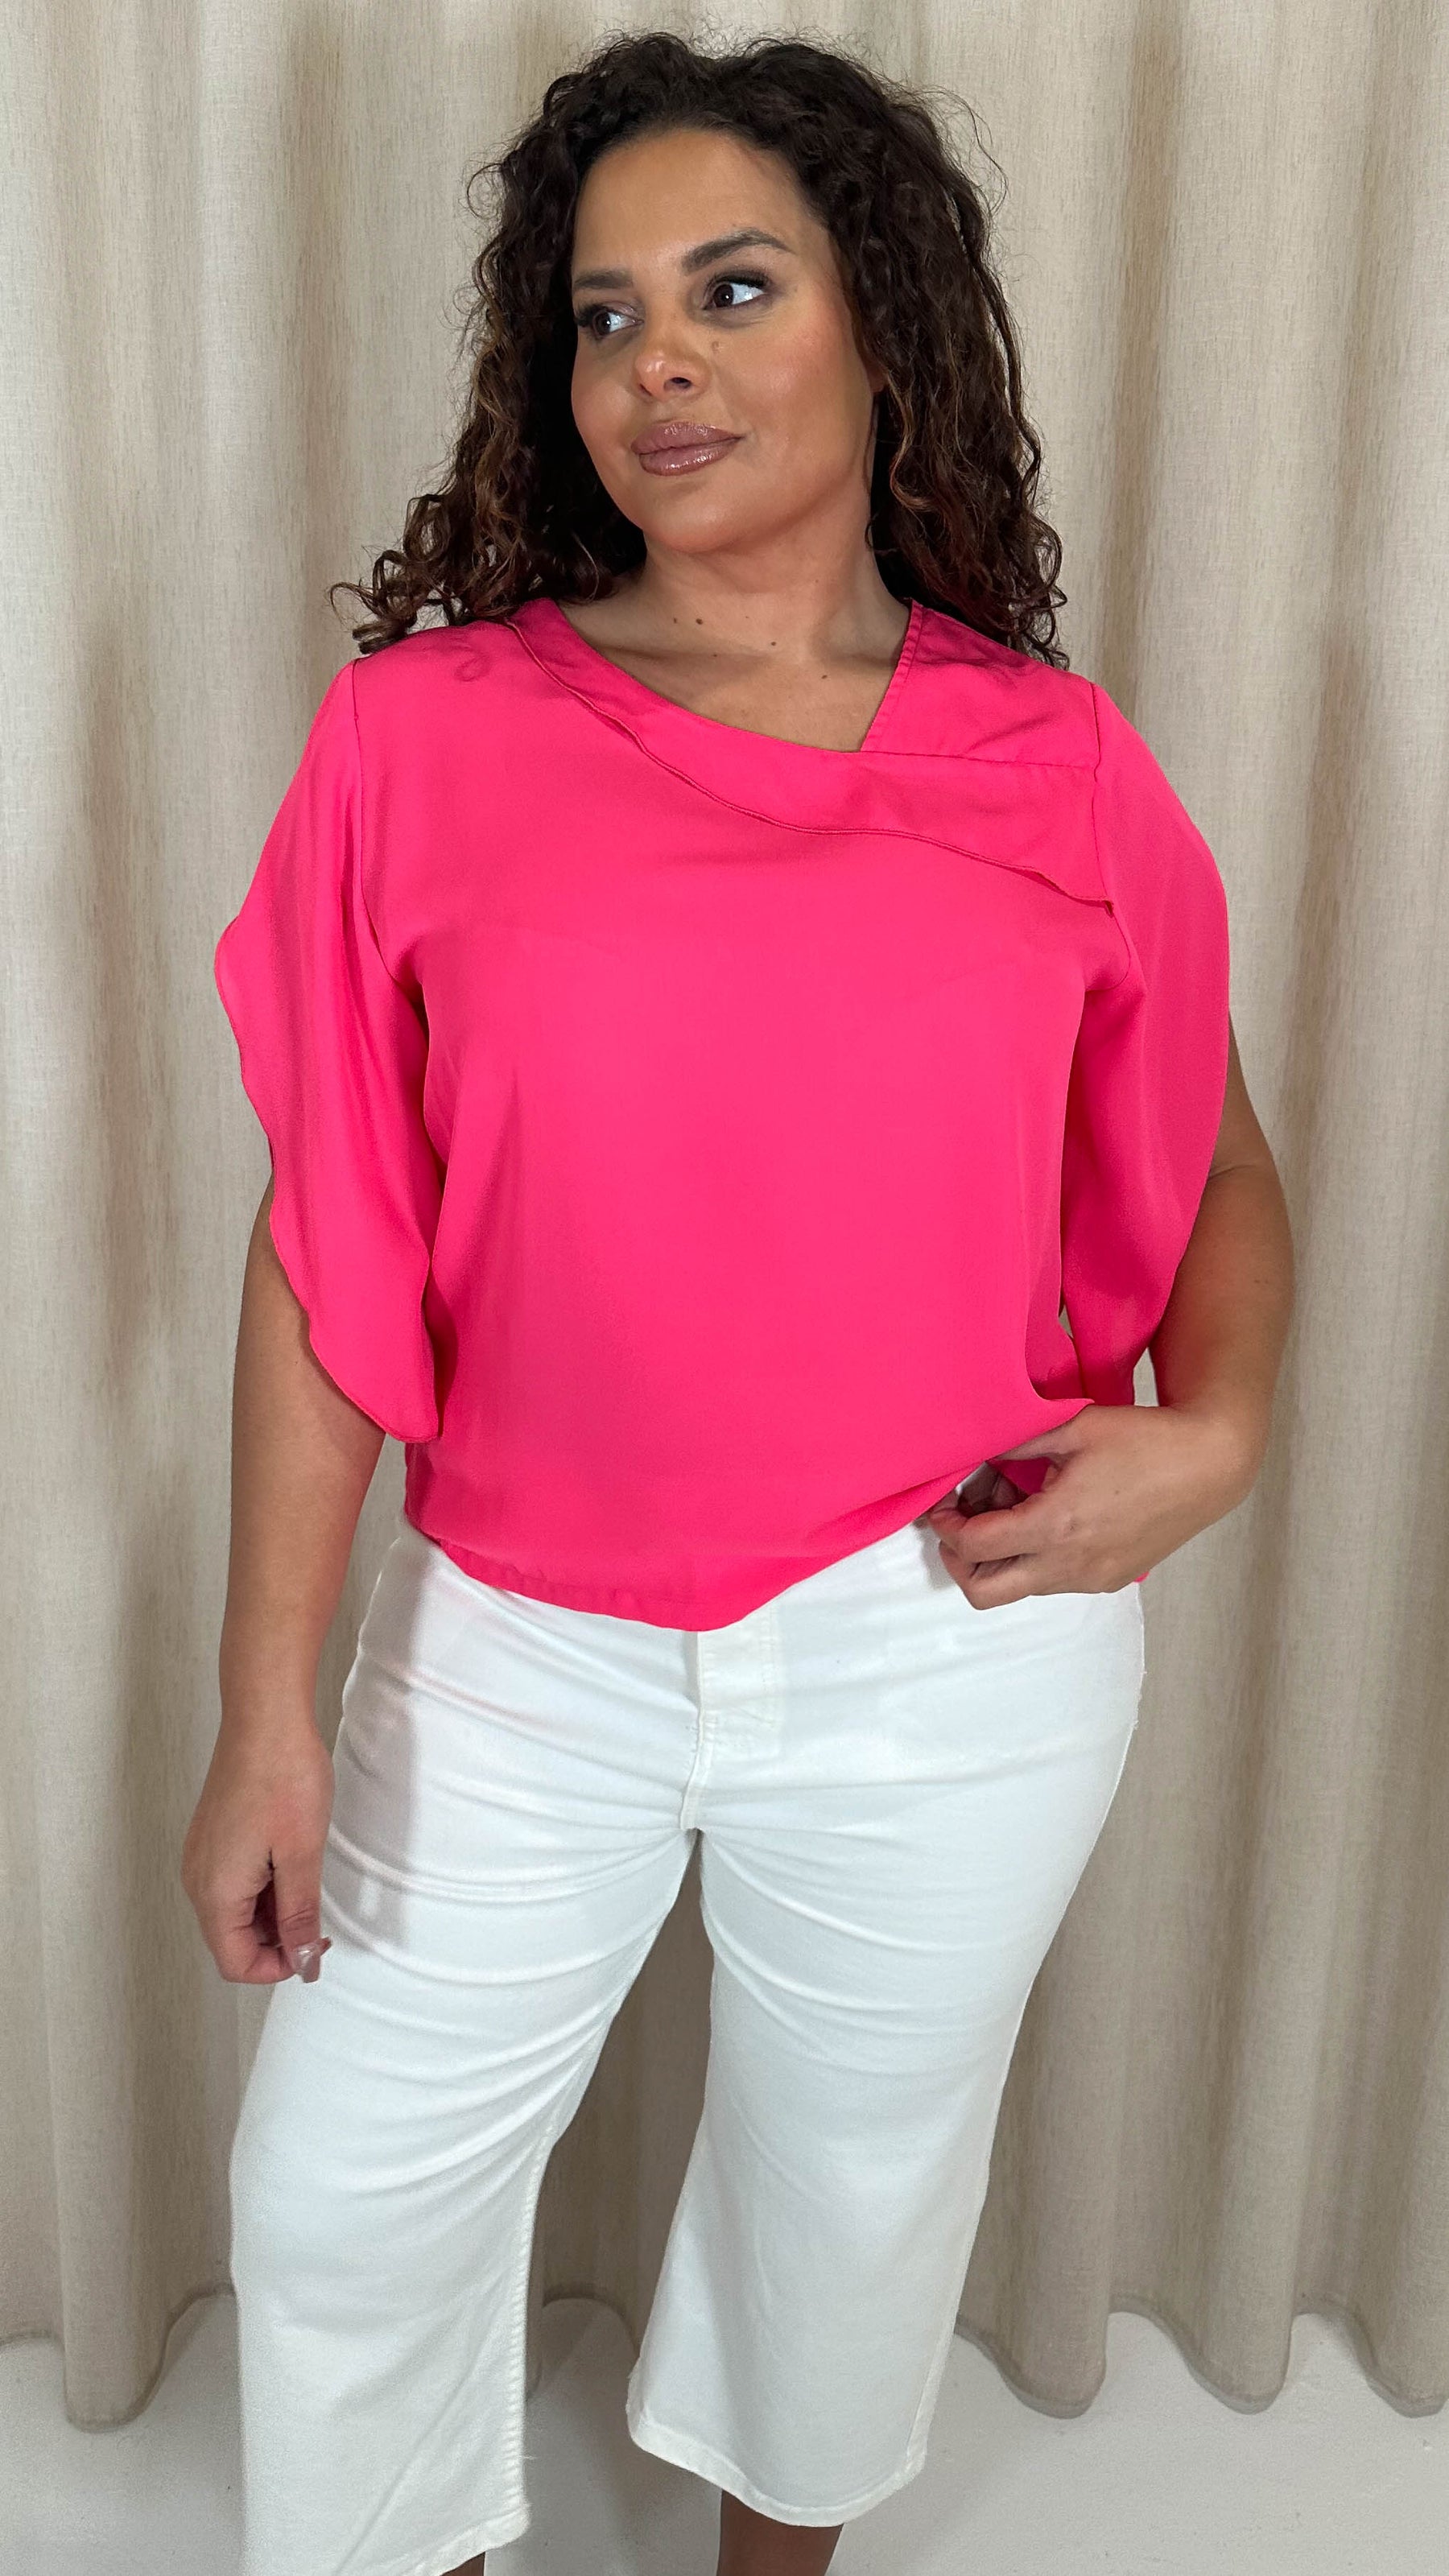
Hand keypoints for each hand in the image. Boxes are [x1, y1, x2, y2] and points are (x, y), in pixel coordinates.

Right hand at [181, 1704, 335, 1984]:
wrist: (264, 1717)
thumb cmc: (283, 1777)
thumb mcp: (301, 1855)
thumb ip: (299, 1916)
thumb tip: (302, 1964)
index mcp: (216, 1892)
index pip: (236, 1964)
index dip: (278, 1968)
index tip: (313, 1946)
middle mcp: (199, 1880)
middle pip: (232, 1941)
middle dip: (277, 1941)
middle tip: (317, 1915)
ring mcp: (202, 1856)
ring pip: (235, 1912)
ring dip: (272, 1913)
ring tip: (306, 1878)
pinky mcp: (212, 1838)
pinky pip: (233, 1883)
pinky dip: (263, 1887)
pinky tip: (290, 1861)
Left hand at [924, 1401, 1253, 1606]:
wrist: (1210, 1465)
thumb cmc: (1145, 1439)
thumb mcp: (1073, 1428)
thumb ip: (1016, 1443)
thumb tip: (974, 1451)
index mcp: (1055, 1525)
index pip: (974, 1546)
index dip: (945, 1526)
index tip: (942, 1505)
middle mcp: (1069, 1564)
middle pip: (984, 1592)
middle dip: (959, 1561)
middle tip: (961, 1523)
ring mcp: (1091, 1579)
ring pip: (1019, 1588)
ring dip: (1000, 1557)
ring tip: (1013, 1508)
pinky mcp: (1110, 1580)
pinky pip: (1052, 1582)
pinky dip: (1034, 1559)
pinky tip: (1047, 1519)